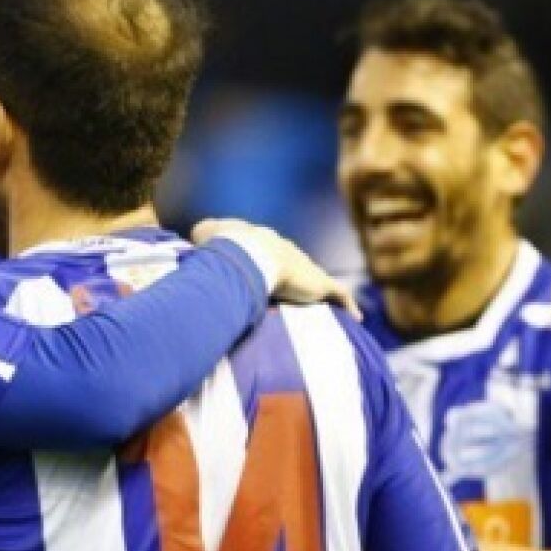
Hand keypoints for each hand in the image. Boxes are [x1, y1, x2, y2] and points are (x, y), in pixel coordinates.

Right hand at [192, 218, 360, 319]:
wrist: (247, 253)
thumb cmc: (223, 246)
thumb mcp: (205, 234)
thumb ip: (202, 233)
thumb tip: (195, 234)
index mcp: (264, 241)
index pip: (270, 250)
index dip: (268, 261)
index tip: (267, 274)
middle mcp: (288, 250)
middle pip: (296, 263)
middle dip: (296, 276)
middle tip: (292, 292)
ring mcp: (307, 266)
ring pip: (317, 279)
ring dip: (319, 290)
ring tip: (322, 305)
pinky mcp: (320, 283)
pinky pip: (339, 294)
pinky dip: (347, 304)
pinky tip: (355, 317)